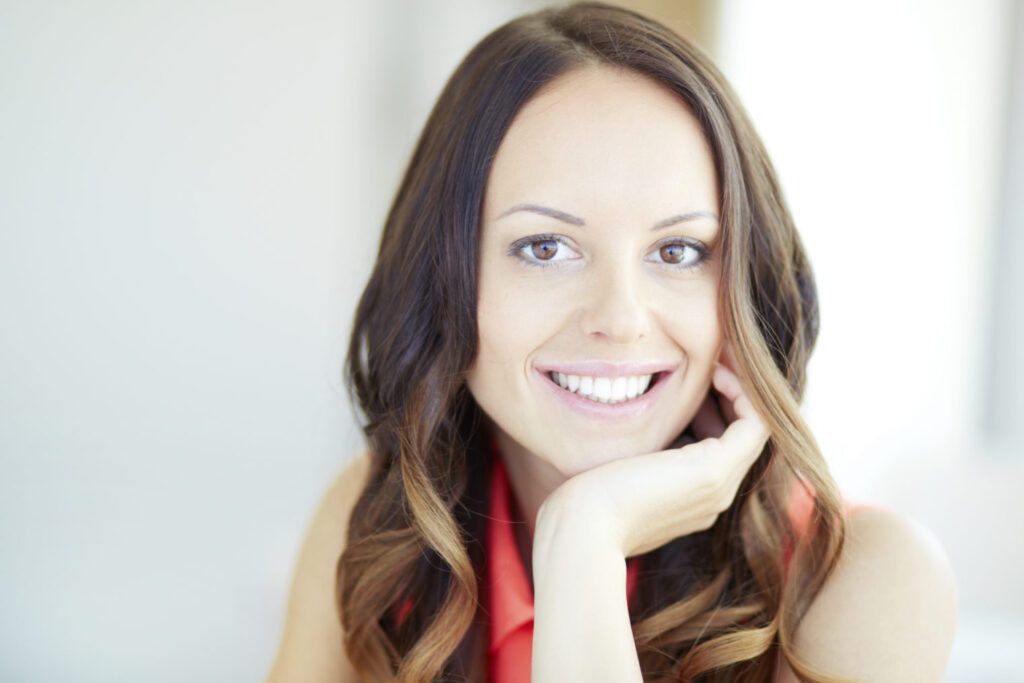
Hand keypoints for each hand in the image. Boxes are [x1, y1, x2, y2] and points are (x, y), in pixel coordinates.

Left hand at [535, 343, 769, 558]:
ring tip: (717, 357)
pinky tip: (715, 369)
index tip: (694, 373)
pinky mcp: (713, 471)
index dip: (714, 405)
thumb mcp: (618, 471)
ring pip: (753, 428)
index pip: (720, 444)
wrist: (581, 529)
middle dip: (729, 393)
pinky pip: (754, 423)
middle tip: (712, 357)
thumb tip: (632, 424)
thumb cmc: (584, 501)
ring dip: (741, 388)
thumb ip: (636, 454)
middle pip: (741, 435)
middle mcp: (714, 495)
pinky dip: (743, 392)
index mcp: (693, 498)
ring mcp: (718, 487)